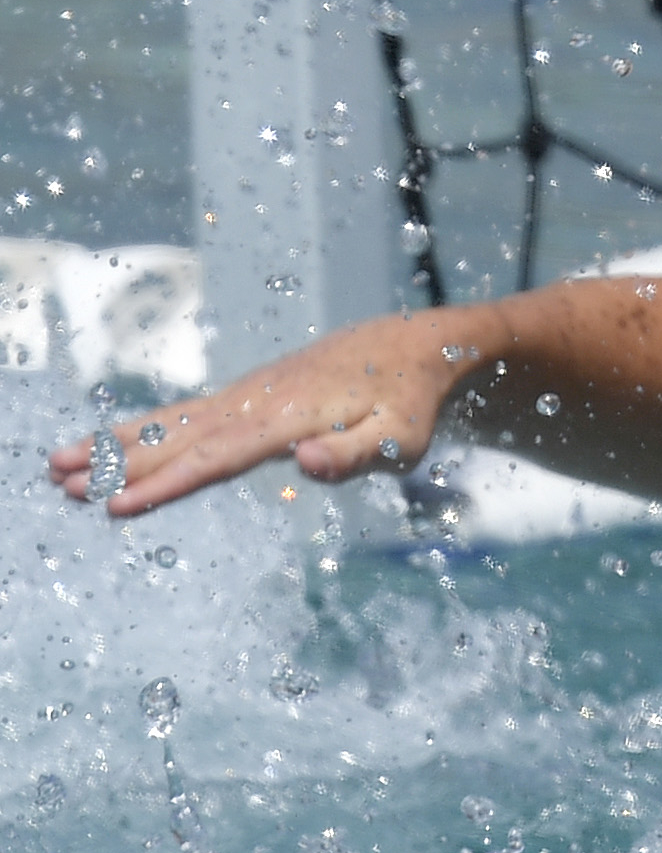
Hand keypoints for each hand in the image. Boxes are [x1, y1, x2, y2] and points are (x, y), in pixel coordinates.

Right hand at [46, 312, 472, 517]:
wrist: (413, 345)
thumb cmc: (410, 401)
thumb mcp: (404, 437)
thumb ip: (355, 454)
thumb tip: (304, 464)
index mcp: (291, 416)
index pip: (219, 457)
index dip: (168, 482)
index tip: (118, 507)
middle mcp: (259, 400)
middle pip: (180, 436)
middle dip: (120, 463)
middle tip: (61, 484)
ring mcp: (248, 393)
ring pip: (172, 420)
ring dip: (116, 442)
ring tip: (58, 465)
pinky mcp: (247, 393)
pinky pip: (185, 413)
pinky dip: (142, 427)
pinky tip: (107, 445)